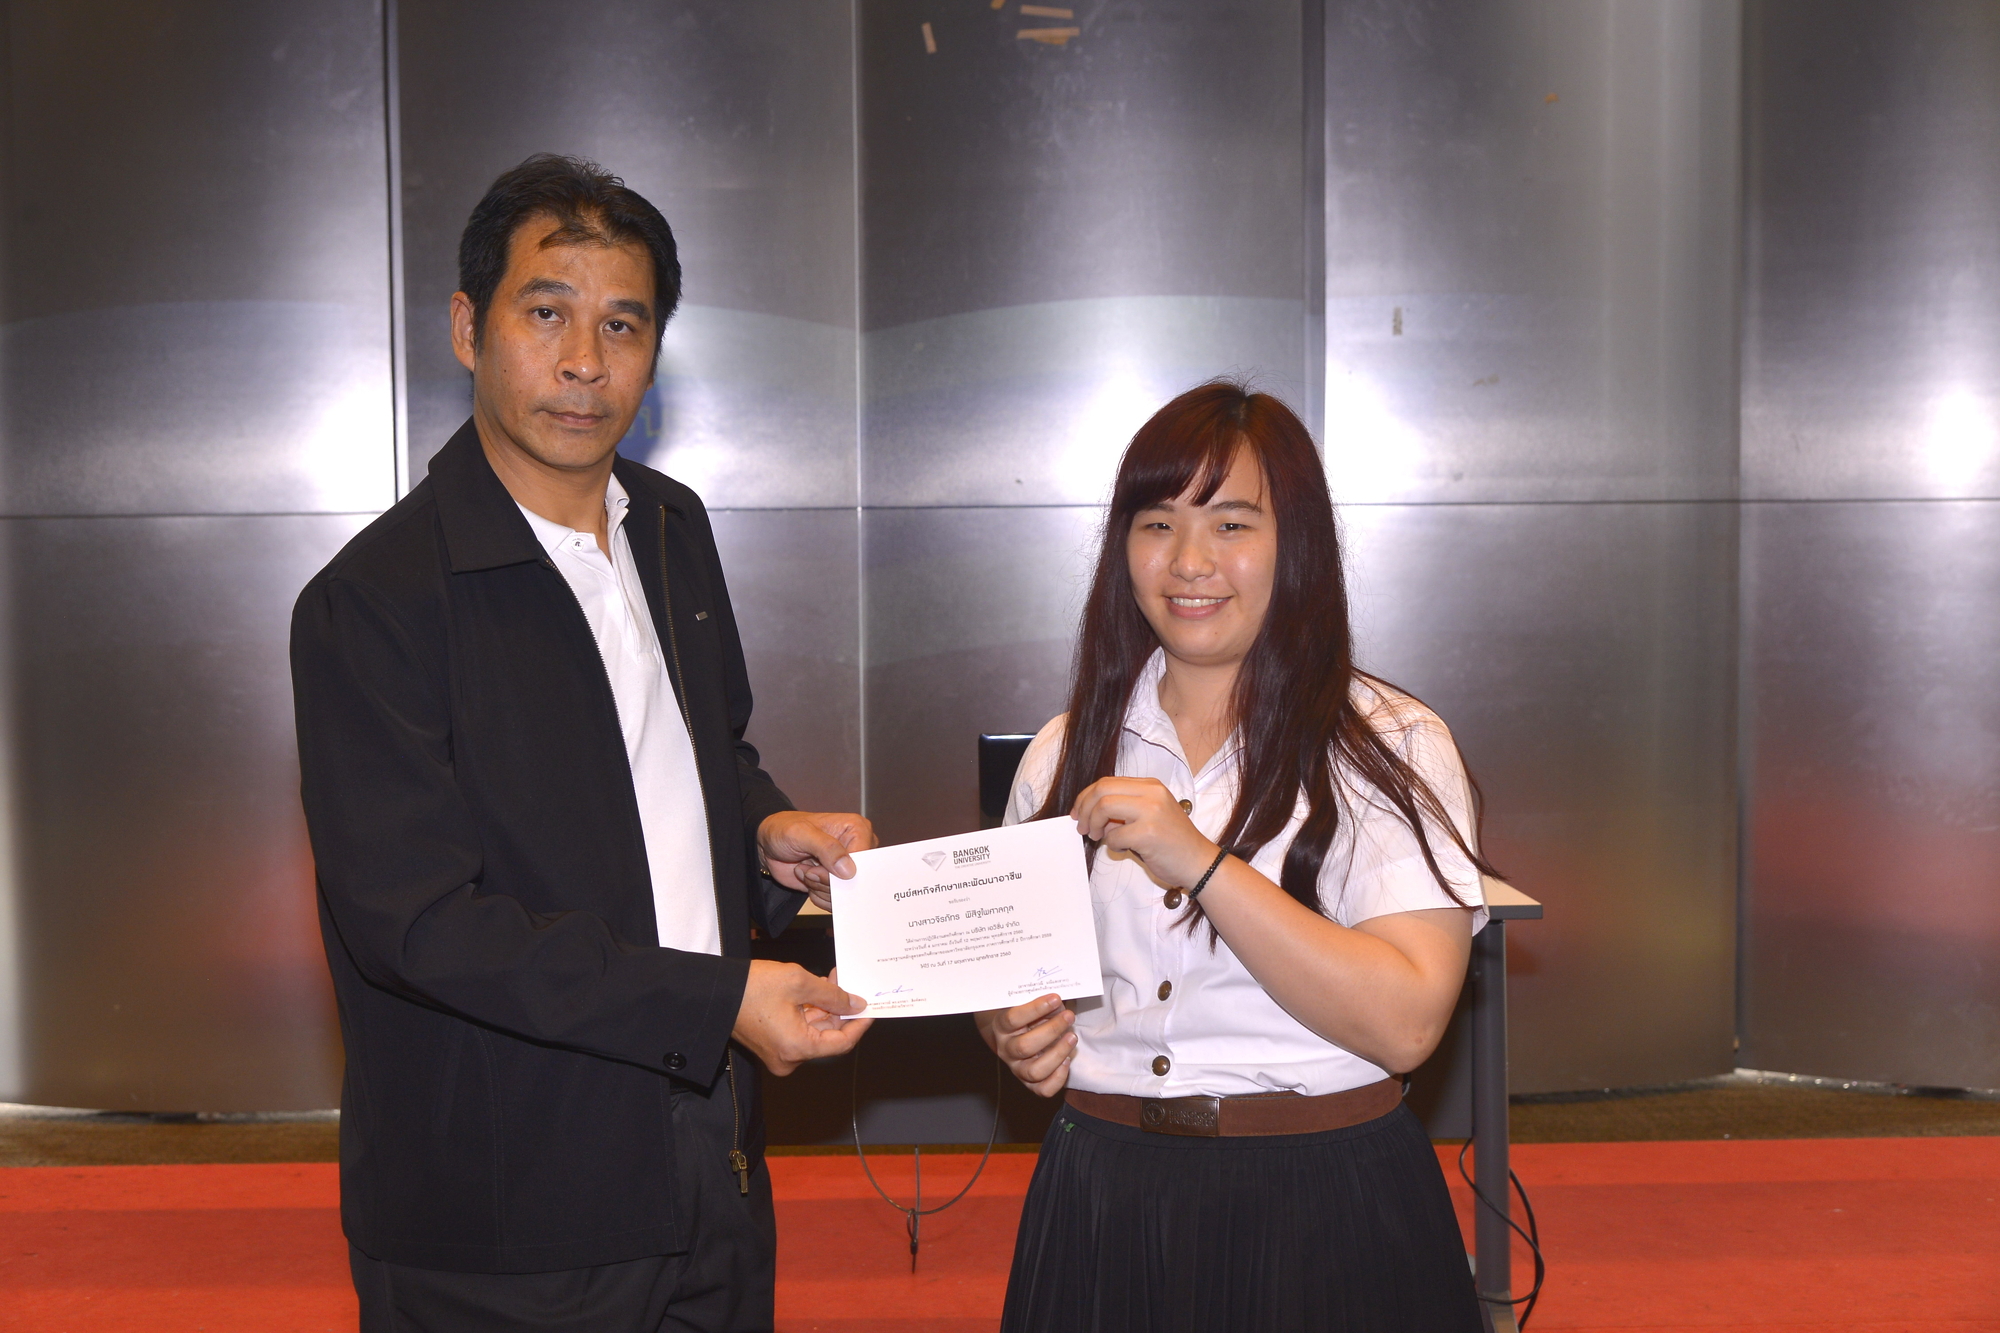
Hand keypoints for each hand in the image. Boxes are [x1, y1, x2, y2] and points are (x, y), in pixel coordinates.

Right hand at [733, 961, 872, 1074]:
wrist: (715, 993)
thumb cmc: (751, 988)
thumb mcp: (800, 983)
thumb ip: (833, 995)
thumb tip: (855, 1004)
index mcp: (797, 1048)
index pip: (842, 1043)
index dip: (859, 1024)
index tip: (870, 1008)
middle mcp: (789, 1058)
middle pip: (827, 1037)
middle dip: (839, 1009)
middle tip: (845, 983)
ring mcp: (779, 1053)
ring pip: (814, 1031)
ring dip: (824, 1007)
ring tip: (829, 980)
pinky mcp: (772, 1044)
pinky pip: (800, 1030)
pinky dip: (809, 1012)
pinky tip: (814, 990)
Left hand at [759, 810, 876, 909]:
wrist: (768, 845)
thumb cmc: (784, 830)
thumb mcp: (802, 833)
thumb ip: (827, 848)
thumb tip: (849, 870)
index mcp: (857, 829)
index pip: (865, 860)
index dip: (845, 871)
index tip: (820, 867)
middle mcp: (857, 849)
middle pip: (856, 881)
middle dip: (829, 881)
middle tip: (810, 869)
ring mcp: (847, 869)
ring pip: (845, 895)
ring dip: (820, 887)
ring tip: (806, 869)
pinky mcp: (837, 884)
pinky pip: (836, 902)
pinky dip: (818, 895)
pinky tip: (808, 879)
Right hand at [975, 994, 1075, 1097]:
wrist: (1012, 1035)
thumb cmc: (1025, 1015)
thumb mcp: (1027, 1004)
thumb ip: (1041, 1004)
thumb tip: (1059, 1002)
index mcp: (1001, 1027)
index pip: (1013, 1019)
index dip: (1036, 1008)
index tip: (1055, 998)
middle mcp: (1006, 1050)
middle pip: (1025, 1046)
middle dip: (1051, 1030)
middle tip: (1069, 1016)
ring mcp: (1017, 1069)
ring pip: (1035, 1070)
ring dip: (1057, 1053)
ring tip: (1072, 1037)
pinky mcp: (1029, 1083)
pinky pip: (1043, 1089)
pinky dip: (1058, 1077)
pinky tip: (1067, 1060)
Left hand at [1071, 777, 1218, 888]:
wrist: (1199, 863)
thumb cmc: (1172, 843)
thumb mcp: (1150, 815)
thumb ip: (1124, 808)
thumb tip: (1091, 812)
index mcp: (1150, 786)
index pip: (1107, 782)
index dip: (1087, 797)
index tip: (1079, 812)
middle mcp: (1152, 793)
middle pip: (1102, 789)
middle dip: (1084, 808)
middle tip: (1083, 826)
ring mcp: (1151, 811)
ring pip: (1103, 806)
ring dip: (1094, 824)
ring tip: (1098, 837)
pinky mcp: (1149, 833)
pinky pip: (1114, 836)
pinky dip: (1111, 845)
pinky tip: (1124, 849)